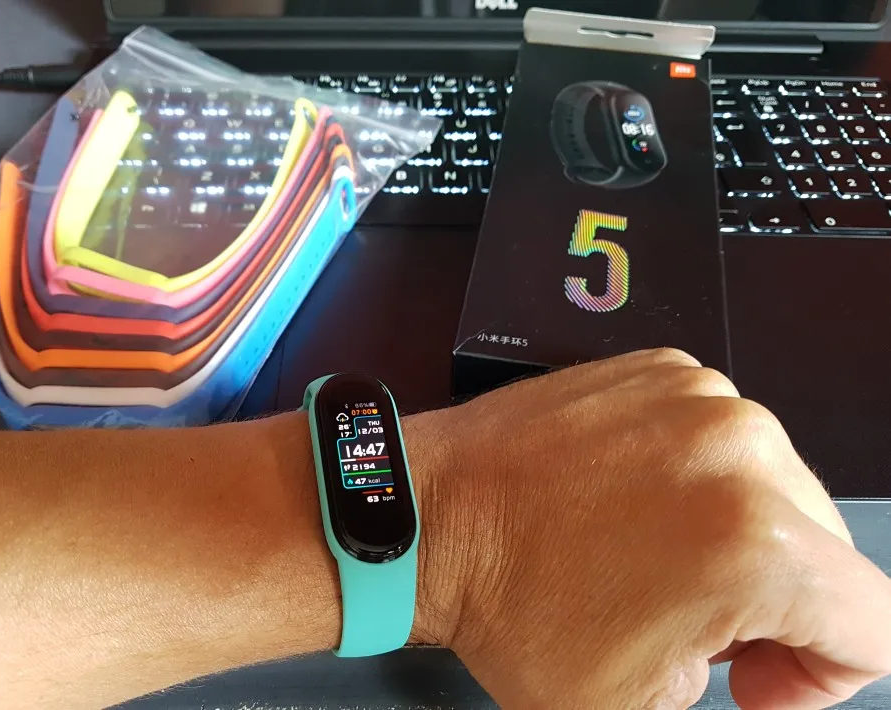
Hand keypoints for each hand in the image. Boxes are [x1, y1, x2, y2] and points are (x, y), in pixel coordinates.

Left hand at [410, 349, 890, 708]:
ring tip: (648, 558)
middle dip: (775, 606)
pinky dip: (697, 479)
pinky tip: (631, 503)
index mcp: (757, 546)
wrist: (433, 516)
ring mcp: (702, 397)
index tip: (757, 678)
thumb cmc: (511, 607)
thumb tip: (773, 659)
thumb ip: (744, 689)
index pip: (873, 624)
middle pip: (825, 554)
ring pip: (777, 491)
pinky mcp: (664, 371)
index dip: (824, 674)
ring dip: (737, 536)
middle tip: (690, 623)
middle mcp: (745, 451)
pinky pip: (723, 440)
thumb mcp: (638, 705)